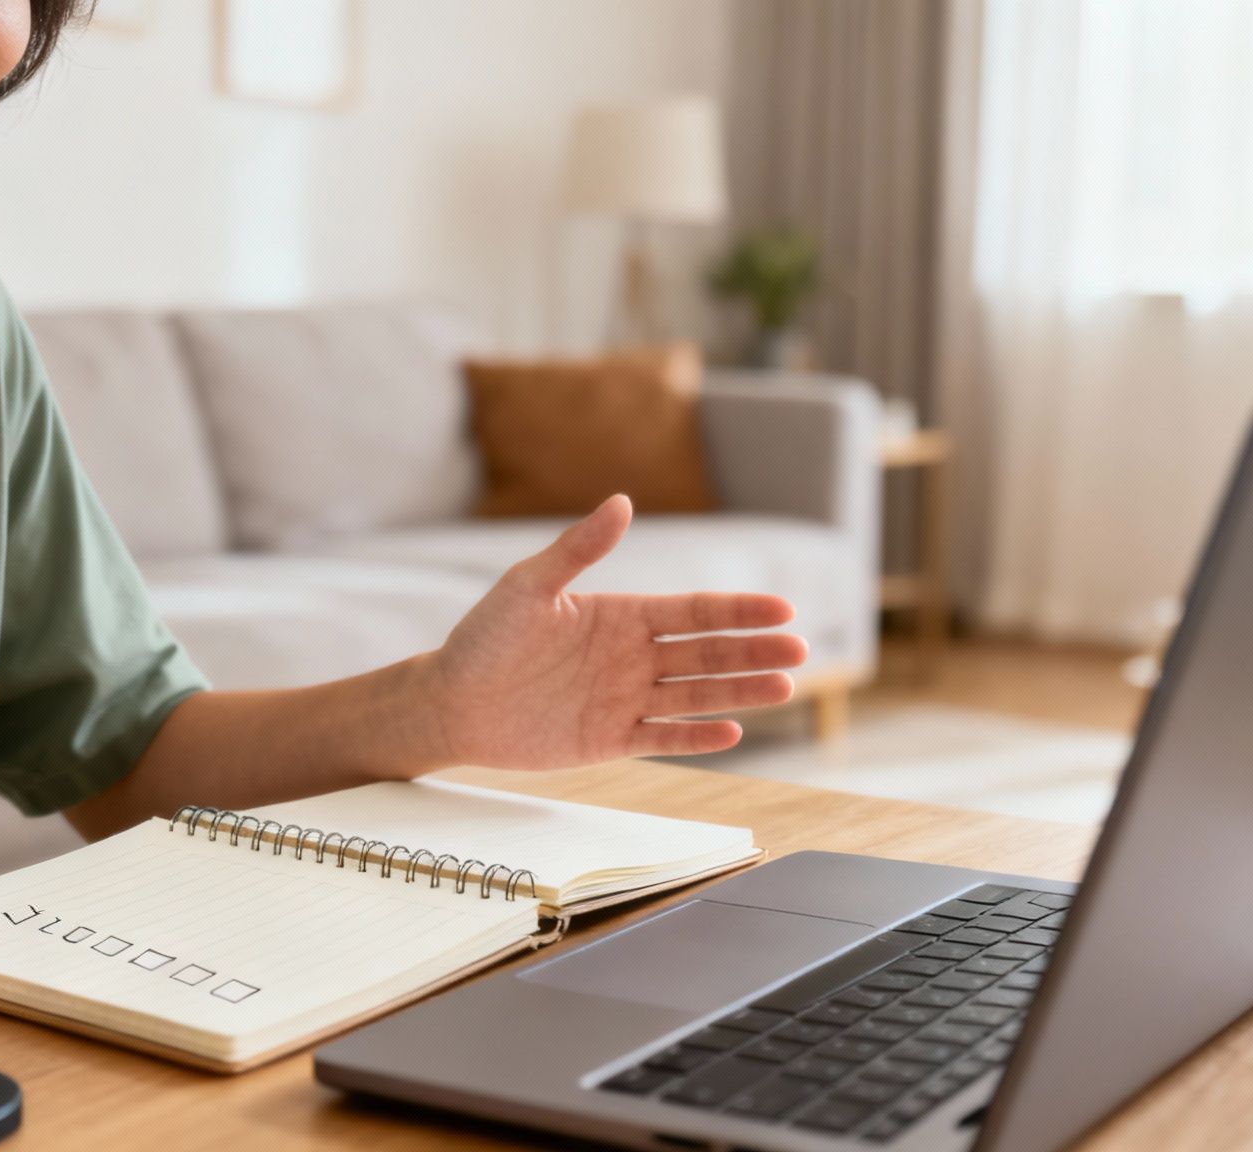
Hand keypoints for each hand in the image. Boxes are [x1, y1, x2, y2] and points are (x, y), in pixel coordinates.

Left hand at [426, 495, 806, 767]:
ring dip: (739, 692)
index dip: (739, 612)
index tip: (783, 610)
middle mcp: (632, 657)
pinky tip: (731, 730)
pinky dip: (695, 736)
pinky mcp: (609, 740)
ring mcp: (624, 699)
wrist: (451, 701)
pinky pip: (662, 738)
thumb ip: (577, 550)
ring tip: (785, 687)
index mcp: (621, 616)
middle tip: (801, 651)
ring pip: (695, 695)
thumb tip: (622, 502)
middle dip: (753, 651)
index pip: (694, 612)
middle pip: (708, 653)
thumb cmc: (484, 639)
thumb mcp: (528, 587)